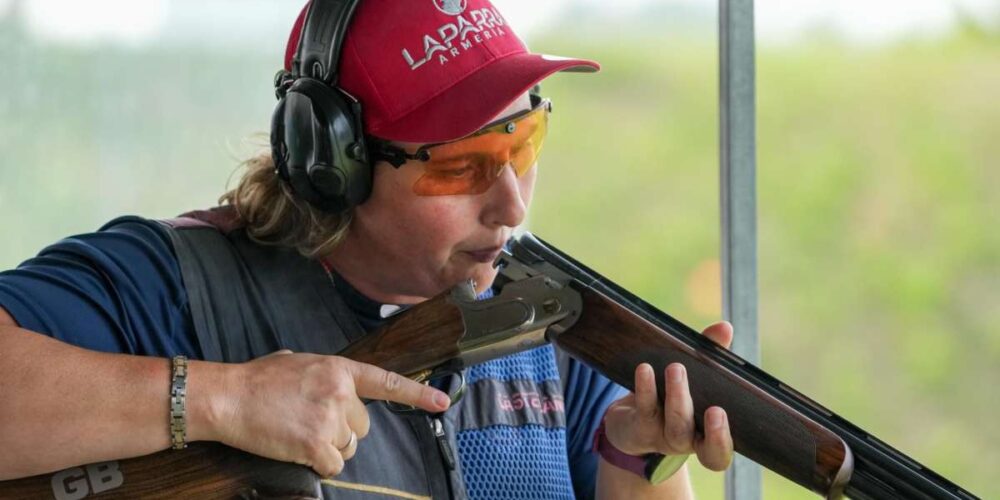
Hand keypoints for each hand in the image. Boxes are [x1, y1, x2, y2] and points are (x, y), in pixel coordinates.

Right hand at [205, 350, 449, 476]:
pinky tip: (297, 449)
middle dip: (342, 430)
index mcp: (339, 370)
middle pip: (362, 426)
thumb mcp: (298, 363)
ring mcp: (330, 419)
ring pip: (348, 447)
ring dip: (328, 447)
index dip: (417, 395)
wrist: (228, 397)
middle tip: (310, 422)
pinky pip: (332, 465)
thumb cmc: (257, 380)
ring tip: (298, 433)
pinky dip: (318, 464)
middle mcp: (341, 393)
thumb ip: (324, 375)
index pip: (386, 383)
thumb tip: (330, 389)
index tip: (443, 402)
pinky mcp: (315, 444)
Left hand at [603, 321, 734, 472]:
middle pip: (696, 439)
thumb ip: (711, 354)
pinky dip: (646, 387)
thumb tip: (725, 328)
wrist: (631, 422)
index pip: (718, 452)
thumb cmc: (672, 396)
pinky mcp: (638, 427)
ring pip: (674, 424)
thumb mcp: (695, 377)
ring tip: (676, 368)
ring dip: (677, 396)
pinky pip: (644, 409)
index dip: (722, 440)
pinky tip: (645, 368)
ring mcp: (660, 436)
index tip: (723, 415)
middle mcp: (685, 441)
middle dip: (708, 427)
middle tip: (716, 408)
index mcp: (705, 435)